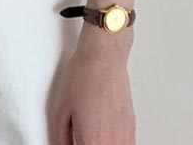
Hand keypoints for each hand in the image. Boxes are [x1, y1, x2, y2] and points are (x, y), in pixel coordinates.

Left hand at [50, 24, 135, 144]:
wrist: (104, 56)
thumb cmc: (84, 75)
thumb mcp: (61, 109)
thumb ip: (61, 137)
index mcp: (92, 141)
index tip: (72, 143)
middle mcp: (112, 142)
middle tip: (79, 138)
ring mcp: (125, 136)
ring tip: (90, 137)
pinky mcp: (132, 127)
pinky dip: (113, 144)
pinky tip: (104, 138)